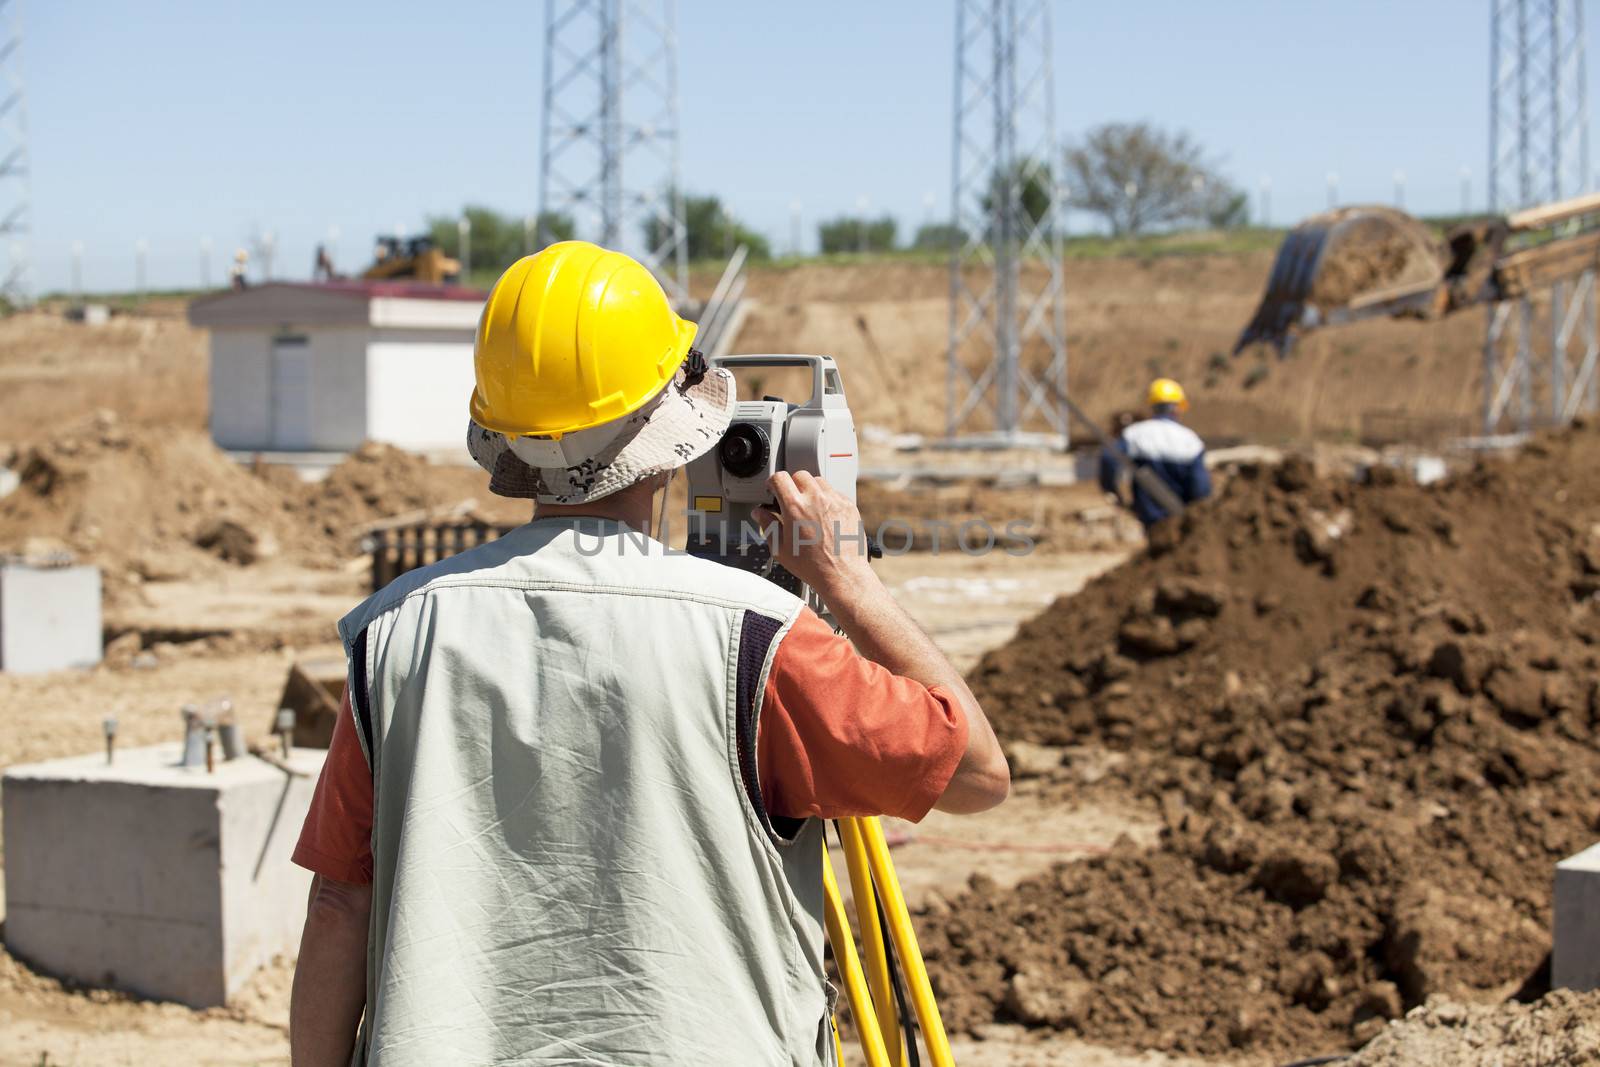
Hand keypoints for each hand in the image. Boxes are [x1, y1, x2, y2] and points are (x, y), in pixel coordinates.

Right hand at [753, 471, 872, 593]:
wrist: (842, 574)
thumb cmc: (812, 566)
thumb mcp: (780, 549)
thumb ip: (767, 525)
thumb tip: (759, 513)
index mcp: (795, 507)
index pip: (780, 478)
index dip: (773, 483)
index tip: (773, 489)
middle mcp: (816, 499)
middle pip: (800, 475)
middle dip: (792, 485)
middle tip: (790, 499)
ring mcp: (835, 501)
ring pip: (819, 481)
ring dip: (810, 489)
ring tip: (808, 507)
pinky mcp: (848, 506)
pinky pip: (835, 492)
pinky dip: (827, 498)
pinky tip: (824, 514)